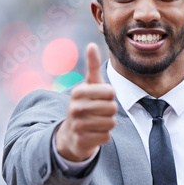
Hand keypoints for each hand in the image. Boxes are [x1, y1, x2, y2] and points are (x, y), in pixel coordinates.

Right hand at [55, 43, 116, 161]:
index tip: (100, 99)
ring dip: (108, 124)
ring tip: (96, 122)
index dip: (110, 97)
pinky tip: (94, 133)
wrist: (71, 134)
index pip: (110, 92)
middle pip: (112, 108)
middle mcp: (75, 108)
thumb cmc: (85, 105)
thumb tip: (92, 44)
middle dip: (110, 111)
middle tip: (99, 112)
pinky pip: (107, 137)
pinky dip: (104, 136)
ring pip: (111, 123)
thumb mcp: (88, 86)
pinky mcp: (82, 141)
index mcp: (78, 92)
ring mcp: (77, 125)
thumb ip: (92, 66)